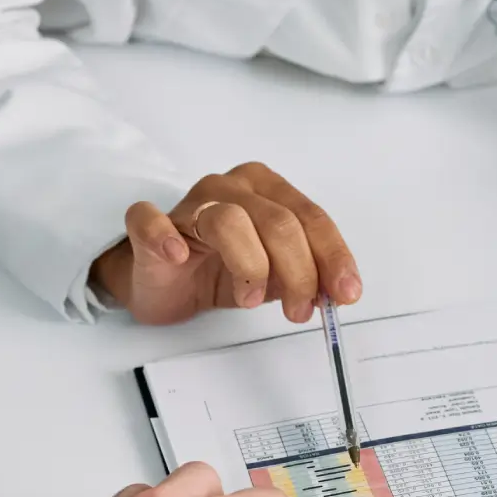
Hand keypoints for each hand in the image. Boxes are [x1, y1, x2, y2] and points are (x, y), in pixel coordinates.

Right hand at [90, 161, 361, 325]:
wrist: (162, 281)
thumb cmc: (220, 268)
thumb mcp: (274, 275)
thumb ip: (305, 275)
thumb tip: (336, 292)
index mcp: (267, 189)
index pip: (310, 216)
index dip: (331, 256)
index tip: (345, 293)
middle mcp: (232, 187)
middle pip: (277, 221)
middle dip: (298, 270)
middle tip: (301, 309)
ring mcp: (190, 202)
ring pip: (229, 220)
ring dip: (249, 265)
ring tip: (252, 300)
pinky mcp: (150, 224)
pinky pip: (151, 219)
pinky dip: (164, 236)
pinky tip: (179, 257)